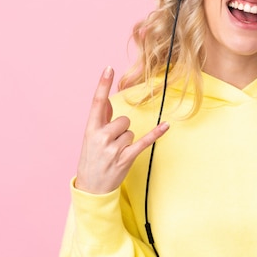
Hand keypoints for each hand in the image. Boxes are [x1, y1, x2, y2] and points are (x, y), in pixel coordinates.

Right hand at [74, 66, 169, 193]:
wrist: (91, 188)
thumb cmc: (91, 160)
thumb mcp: (90, 138)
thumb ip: (100, 119)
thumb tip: (108, 102)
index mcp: (90, 130)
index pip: (97, 102)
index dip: (102, 85)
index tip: (108, 68)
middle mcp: (101, 137)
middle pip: (123, 119)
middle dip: (121, 130)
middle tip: (111, 144)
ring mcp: (113, 149)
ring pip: (131, 131)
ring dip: (127, 141)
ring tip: (115, 153)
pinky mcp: (126, 158)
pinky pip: (144, 141)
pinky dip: (156, 134)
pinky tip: (166, 126)